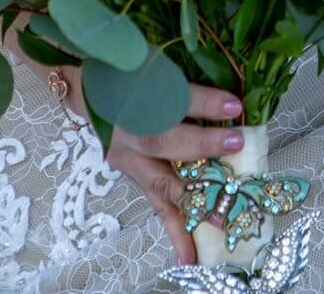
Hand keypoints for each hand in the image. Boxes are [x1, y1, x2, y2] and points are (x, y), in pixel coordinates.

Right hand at [47, 62, 243, 265]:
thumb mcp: (156, 66)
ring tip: (224, 219)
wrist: (86, 89)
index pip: (169, 98)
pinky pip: (156, 204)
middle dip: (202, 146)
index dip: (202, 102)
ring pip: (161, 183)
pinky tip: (189, 256)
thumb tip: (235, 93)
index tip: (234, 105)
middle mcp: (127, 131)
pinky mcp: (132, 175)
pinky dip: (175, 229)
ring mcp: (128, 158)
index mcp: (132, 97)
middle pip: (163, 141)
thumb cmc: (133, 73)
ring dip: (196, 201)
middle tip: (238, 144)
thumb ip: (188, 79)